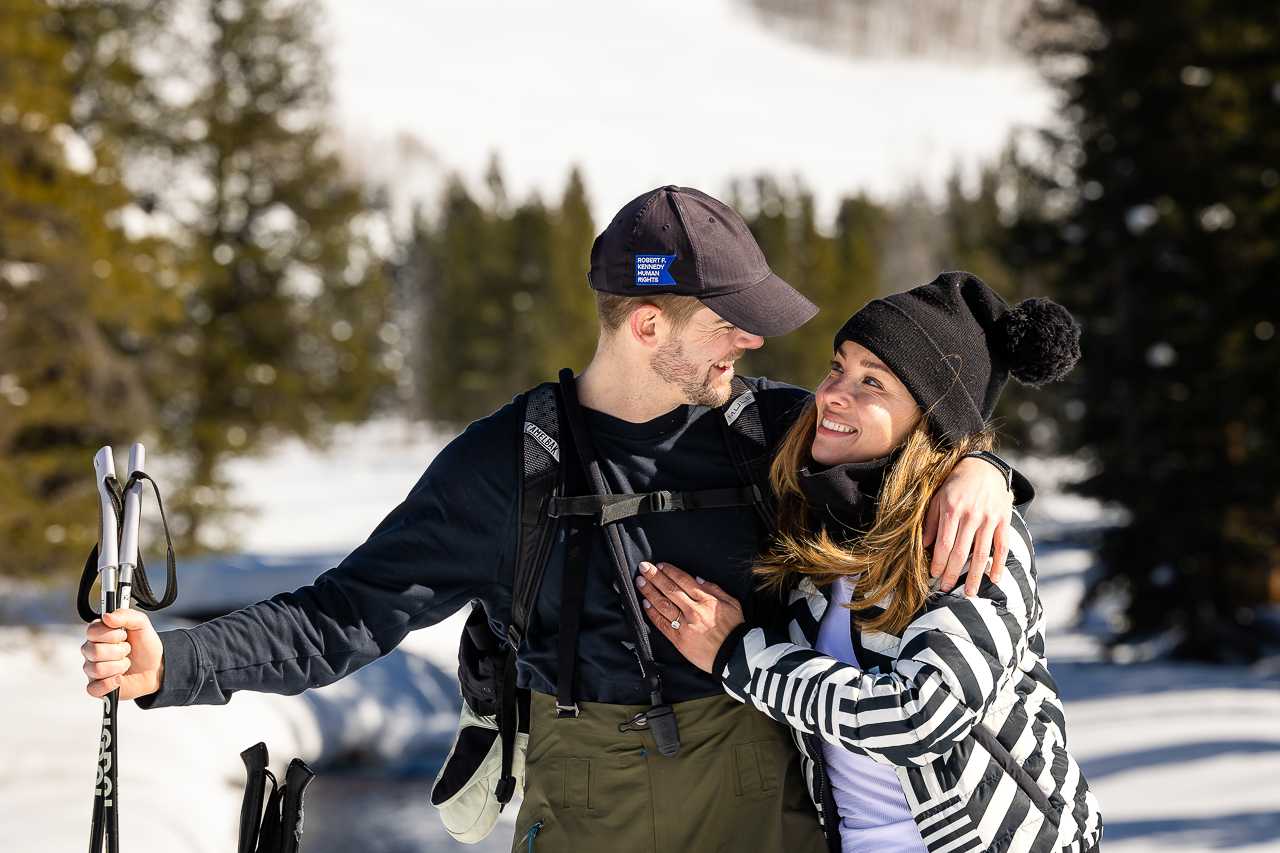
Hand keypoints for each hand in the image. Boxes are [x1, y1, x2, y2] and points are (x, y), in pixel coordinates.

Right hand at [82, 608, 164, 700]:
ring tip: (126, 664)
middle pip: (95, 651)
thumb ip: (126, 615)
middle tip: (128, 651)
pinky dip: (110, 684)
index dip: (111, 634)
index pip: (92, 631)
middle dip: (120, 651)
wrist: (155, 667)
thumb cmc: (145, 646)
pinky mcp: (96, 686)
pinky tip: (120, 679)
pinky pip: (93, 688)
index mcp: (99, 634)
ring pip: (97, 669)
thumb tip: (107, 616)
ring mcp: (92, 669)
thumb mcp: (142, 624)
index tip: (124, 635)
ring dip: (119, 667)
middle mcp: (91, 651)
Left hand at [635, 561, 743, 673]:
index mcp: (707, 600)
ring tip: (640, 582)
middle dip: (655, 576)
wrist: (734, 655)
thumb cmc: (734, 629)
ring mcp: (685, 626)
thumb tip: (697, 578)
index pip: (684, 580)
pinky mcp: (679, 640)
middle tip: (644, 567)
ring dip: (649, 591)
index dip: (670, 571)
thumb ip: (714, 589)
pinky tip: (645, 603)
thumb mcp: (732, 603)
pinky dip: (652, 613)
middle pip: (670, 589)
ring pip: (663, 605)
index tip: (660, 565)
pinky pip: (662, 624)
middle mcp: (694, 611)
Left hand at [923, 457, 1012, 595]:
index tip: (934, 576)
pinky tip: (995, 578)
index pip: (944, 543)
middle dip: (953, 574)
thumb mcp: (937, 498)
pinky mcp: (1004, 519)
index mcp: (952, 509)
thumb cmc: (955, 485)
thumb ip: (931, 521)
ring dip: (975, 576)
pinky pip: (1002, 545)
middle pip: (961, 552)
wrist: (983, 467)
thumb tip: (925, 545)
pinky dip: (999, 563)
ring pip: (981, 553)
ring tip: (970, 593)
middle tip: (947, 590)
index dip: (939, 563)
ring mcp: (989, 518)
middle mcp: (971, 515)